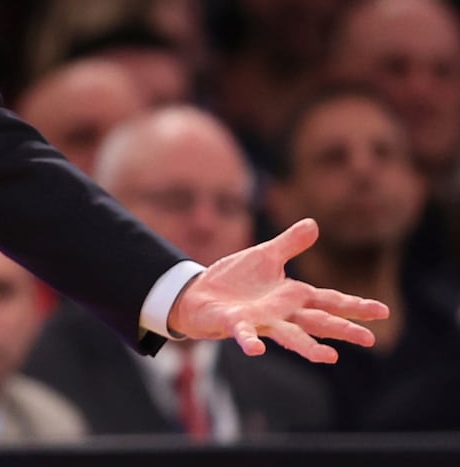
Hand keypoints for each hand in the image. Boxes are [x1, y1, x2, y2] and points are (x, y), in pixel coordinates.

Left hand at [167, 218, 389, 362]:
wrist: (199, 293)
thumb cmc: (235, 280)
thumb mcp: (265, 256)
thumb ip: (289, 244)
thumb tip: (313, 223)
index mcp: (292, 296)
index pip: (330, 300)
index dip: (355, 305)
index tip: (383, 311)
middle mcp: (281, 312)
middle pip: (317, 321)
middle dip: (342, 329)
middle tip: (369, 339)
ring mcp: (260, 321)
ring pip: (289, 335)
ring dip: (308, 347)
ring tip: (330, 358)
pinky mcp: (235, 324)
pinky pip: (244, 334)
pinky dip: (250, 341)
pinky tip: (257, 351)